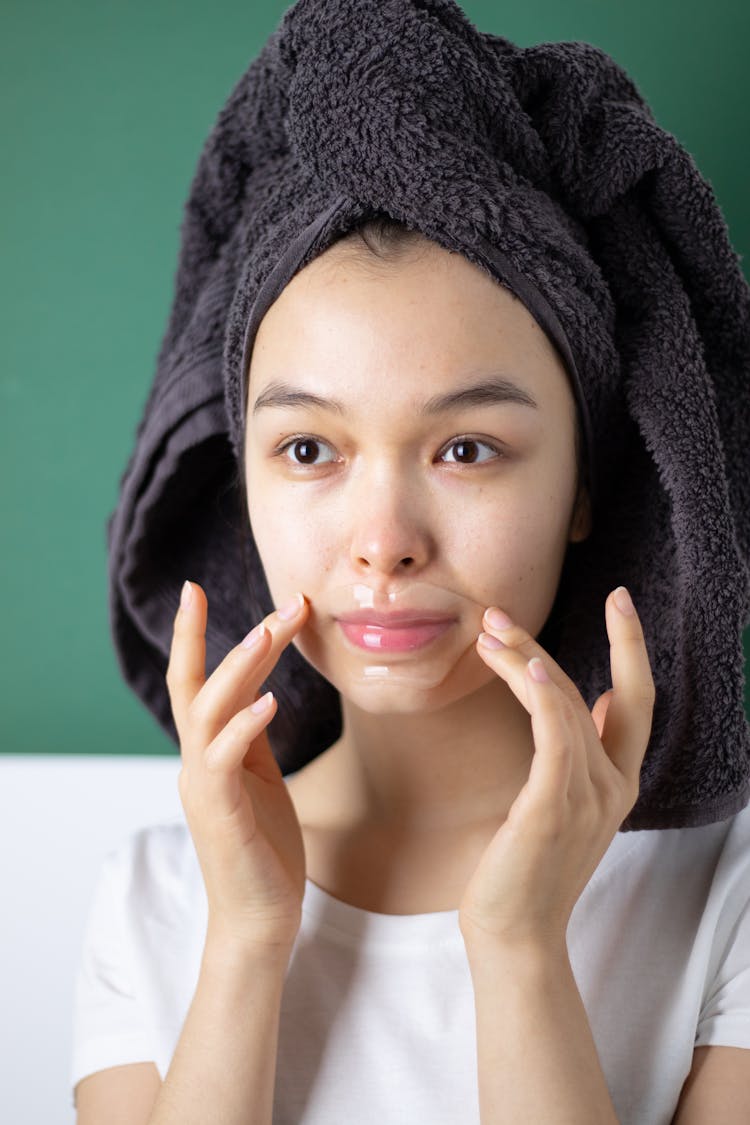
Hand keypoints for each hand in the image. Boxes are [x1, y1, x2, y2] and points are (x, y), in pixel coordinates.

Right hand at [166, 582, 308, 953]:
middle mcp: (197, 761)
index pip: (198, 681)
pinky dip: (245, 726)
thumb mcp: (262, 779)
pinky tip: (270, 701)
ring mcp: (203, 786)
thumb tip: (262, 693)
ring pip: (209, 711)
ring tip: (269, 631)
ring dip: (238, 668)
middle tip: (270, 598)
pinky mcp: (220, 813)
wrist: (260, 919)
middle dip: (219, 634)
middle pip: (196, 683)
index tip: (199, 590)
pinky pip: (225, 759)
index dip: (200, 635)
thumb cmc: (265, 849)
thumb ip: (252, 738)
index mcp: (209, 751)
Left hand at [458, 586, 654, 951]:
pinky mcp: (552, 811)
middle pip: (587, 694)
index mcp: (618, 783)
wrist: (515, 936)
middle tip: (498, 613)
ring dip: (525, 663)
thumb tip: (604, 701)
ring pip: (563, 709)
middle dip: (542, 646)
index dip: (632, 647)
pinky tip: (529, 669)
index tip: (620, 601)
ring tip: (486, 633)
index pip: (637, 701)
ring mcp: (587, 800)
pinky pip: (556, 742)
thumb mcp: (568, 804)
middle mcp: (612, 787)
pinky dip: (545, 700)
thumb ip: (589, 754)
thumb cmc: (529, 868)